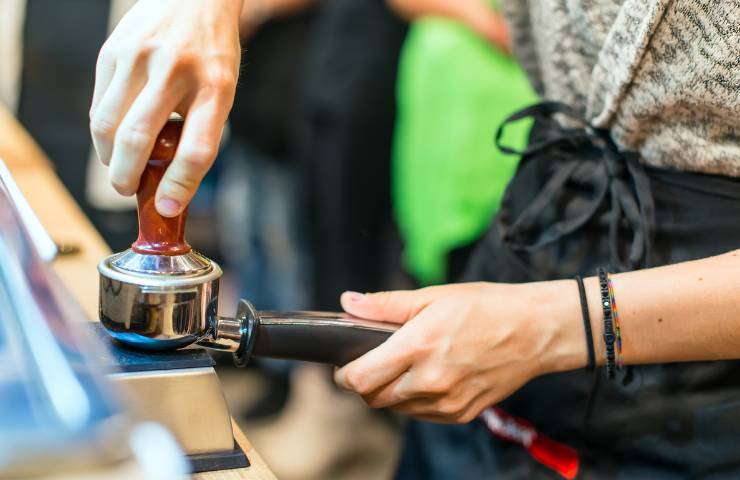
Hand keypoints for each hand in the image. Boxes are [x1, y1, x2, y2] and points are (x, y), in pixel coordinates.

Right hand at [90, 0, 242, 216]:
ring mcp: (139, 57)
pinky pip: (99, 105)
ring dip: (109, 157)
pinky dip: (104, 130)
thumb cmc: (210, 57)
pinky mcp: (113, 50)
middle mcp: (175, 70)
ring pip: (107, 125)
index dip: (180, 185)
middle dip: (126, 177)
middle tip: (127, 189)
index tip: (166, 207)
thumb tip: (170, 187)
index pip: (197, 149)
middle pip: (139, 139)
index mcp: (214, 87)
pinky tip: (116, 134)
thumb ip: (200, 132)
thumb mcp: (221, 92)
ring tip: (119, 166)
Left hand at [334, 281, 585, 422]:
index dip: (344, 373)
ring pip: (396, 408)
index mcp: (418, 347)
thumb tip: (348, 302)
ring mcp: (447, 402)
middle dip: (363, 383)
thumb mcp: (433, 296)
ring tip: (400, 366)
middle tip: (369, 362)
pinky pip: (421, 414)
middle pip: (373, 398)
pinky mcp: (461, 414)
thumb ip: (385, 304)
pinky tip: (424, 377)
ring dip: (388, 392)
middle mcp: (430, 381)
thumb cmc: (486, 307)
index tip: (344, 363)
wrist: (536, 330)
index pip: (360, 377)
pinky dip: (413, 400)